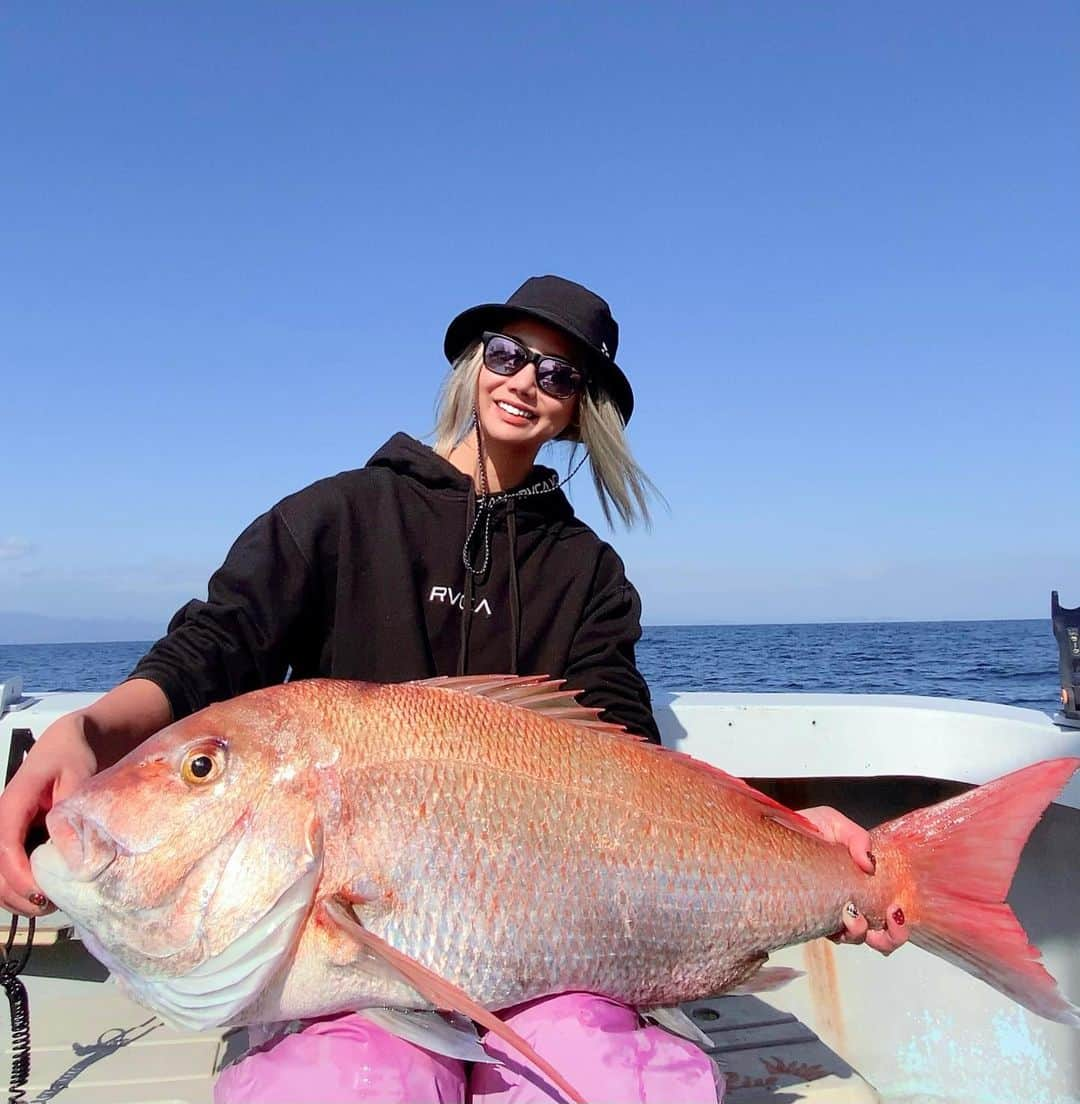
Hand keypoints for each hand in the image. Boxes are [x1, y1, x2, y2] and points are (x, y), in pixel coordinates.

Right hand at [0, 712, 96, 914]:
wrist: (68, 743)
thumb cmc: (73, 756)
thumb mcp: (78, 775)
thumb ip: (70, 809)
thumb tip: (69, 846)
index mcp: (12, 805)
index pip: (5, 847)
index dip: (20, 875)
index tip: (43, 893)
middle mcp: (3, 821)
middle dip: (17, 892)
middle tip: (49, 906)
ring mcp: (7, 831)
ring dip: (16, 895)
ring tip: (47, 905)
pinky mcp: (16, 837)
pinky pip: (8, 868)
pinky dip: (20, 886)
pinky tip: (43, 895)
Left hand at [799, 805, 907, 955]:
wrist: (775, 829)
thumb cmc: (808, 828)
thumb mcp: (835, 824)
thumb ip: (857, 837)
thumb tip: (869, 864)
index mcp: (862, 886)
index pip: (888, 917)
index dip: (899, 924)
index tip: (897, 909)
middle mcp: (850, 905)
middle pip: (880, 939)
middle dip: (892, 936)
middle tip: (889, 917)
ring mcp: (829, 913)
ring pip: (854, 939)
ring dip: (860, 931)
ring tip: (852, 911)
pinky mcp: (808, 916)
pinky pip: (827, 934)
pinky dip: (838, 928)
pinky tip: (838, 911)